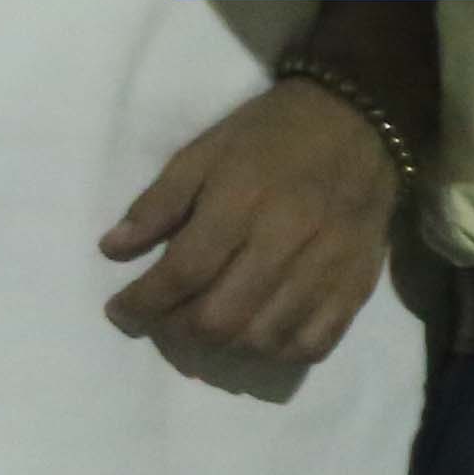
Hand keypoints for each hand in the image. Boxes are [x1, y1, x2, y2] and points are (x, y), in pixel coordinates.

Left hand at [101, 76, 401, 362]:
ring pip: (261, 340)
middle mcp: (285, 241)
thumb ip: (159, 202)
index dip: (141, 302)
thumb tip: (112, 250)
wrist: (361, 121)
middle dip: (176, 329)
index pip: (182, 273)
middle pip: (219, 319)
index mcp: (242, 200)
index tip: (119, 310)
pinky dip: (275, 352)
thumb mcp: (205, 150)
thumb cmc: (272, 134)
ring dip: (222, 345)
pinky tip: (257, 334)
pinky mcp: (354, 286)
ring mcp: (325, 269)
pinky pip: (310, 345)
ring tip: (206, 326)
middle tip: (163, 318)